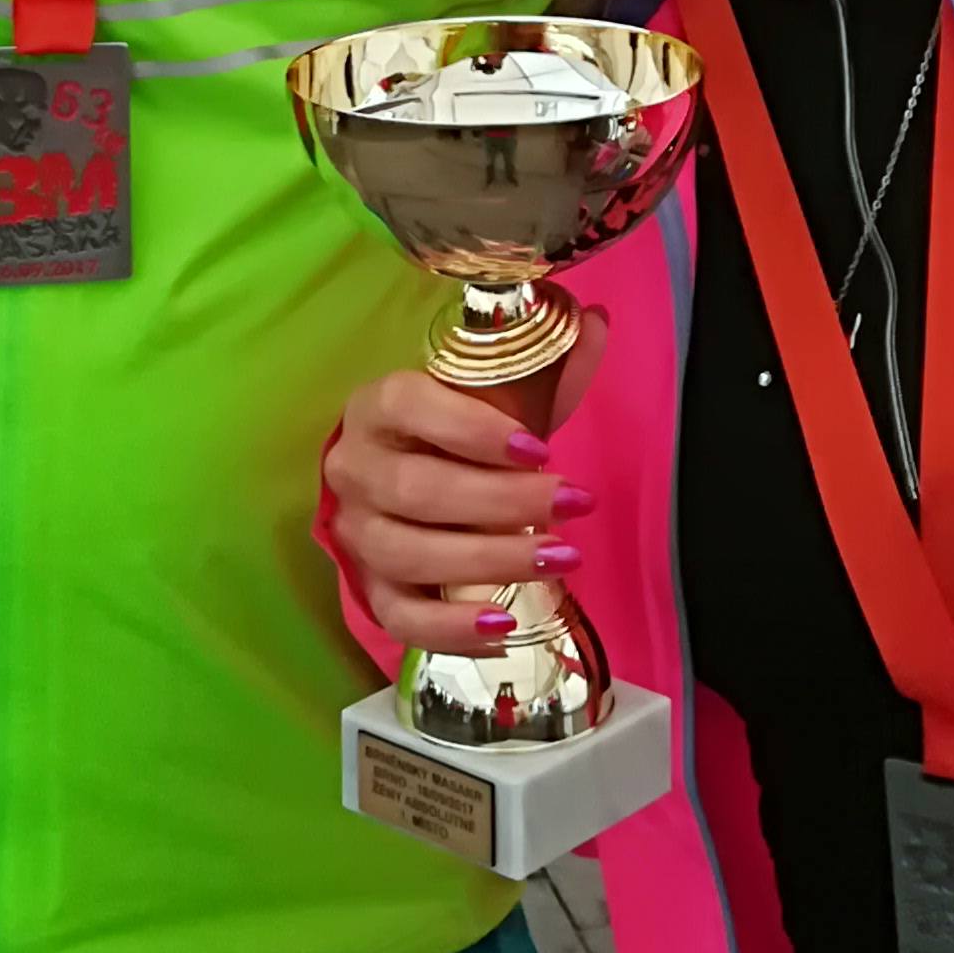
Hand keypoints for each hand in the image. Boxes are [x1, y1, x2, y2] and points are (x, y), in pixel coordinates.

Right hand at [323, 313, 609, 651]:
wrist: (406, 471)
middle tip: (576, 504)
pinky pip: (399, 618)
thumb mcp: (498, 391)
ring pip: (409, 555)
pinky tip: (505, 626)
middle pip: (417, 491)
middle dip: (503, 501)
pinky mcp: (367, 587)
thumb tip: (599, 322)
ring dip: (490, 561)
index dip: (473, 428)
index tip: (541, 448)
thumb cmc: (458, 429)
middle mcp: (355, 467)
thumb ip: (547, 361)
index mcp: (378, 405)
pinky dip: (449, 630)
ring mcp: (356, 532)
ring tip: (561, 560)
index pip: (410, 406)